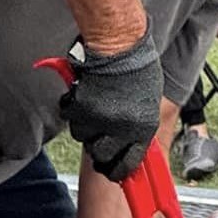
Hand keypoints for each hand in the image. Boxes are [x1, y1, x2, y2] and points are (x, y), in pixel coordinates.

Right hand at [59, 32, 163, 181]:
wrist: (119, 46)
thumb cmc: (137, 68)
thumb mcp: (147, 102)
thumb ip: (138, 125)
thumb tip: (131, 144)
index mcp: (143, 129)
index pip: (129, 164)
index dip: (119, 170)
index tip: (113, 170)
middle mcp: (122, 129)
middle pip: (101, 158)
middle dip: (98, 150)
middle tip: (96, 138)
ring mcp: (100, 121)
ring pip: (83, 138)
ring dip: (84, 126)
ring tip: (93, 106)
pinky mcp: (80, 109)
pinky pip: (70, 118)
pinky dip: (72, 108)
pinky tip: (81, 96)